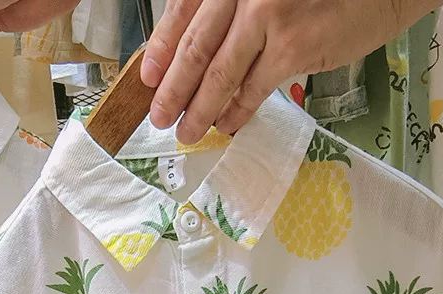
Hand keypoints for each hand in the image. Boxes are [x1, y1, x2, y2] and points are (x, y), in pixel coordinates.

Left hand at [141, 0, 442, 143]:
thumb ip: (232, 9)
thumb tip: (195, 53)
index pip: (183, 10)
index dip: (162, 49)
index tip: (149, 79)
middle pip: (196, 46)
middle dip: (173, 89)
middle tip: (160, 117)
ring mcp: (268, 15)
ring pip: (221, 73)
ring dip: (200, 109)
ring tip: (188, 132)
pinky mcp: (293, 47)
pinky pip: (254, 88)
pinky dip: (237, 110)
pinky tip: (227, 124)